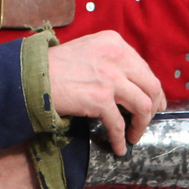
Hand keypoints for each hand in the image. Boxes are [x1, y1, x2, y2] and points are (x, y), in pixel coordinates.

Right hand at [46, 30, 167, 154]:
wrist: (33, 75)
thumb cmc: (55, 65)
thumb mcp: (89, 49)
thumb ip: (110, 59)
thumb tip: (129, 82)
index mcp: (114, 42)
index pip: (143, 68)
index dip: (151, 88)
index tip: (154, 100)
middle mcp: (117, 57)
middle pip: (151, 86)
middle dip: (155, 106)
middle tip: (151, 118)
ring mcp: (110, 78)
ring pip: (143, 106)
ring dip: (141, 125)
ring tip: (135, 135)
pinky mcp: (100, 99)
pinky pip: (119, 124)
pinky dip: (121, 138)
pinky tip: (119, 147)